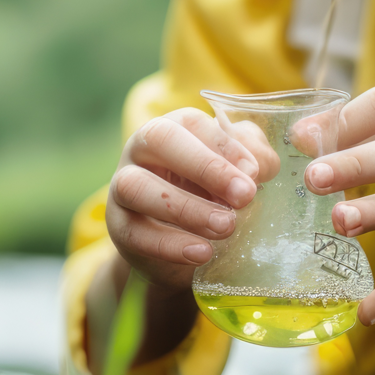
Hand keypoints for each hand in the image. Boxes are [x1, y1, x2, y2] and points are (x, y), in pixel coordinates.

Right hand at [105, 107, 278, 291]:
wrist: (181, 247)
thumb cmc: (211, 195)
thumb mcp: (236, 171)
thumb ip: (253, 157)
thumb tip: (256, 168)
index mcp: (172, 128)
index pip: (191, 122)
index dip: (224, 144)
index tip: (255, 174)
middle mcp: (140, 150)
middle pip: (158, 139)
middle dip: (205, 166)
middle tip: (244, 196)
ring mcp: (121, 187)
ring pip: (137, 187)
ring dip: (186, 208)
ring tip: (226, 227)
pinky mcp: (118, 227)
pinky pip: (134, 233)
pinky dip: (169, 245)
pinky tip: (202, 253)